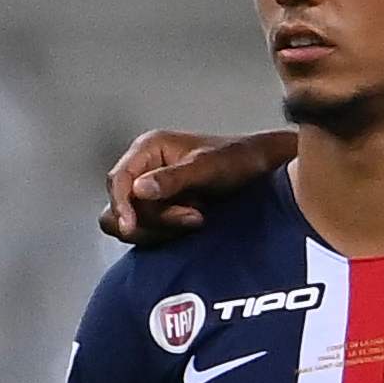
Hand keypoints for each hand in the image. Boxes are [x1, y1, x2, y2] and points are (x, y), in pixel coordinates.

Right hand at [104, 127, 294, 245]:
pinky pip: (150, 229)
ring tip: (199, 217)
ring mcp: (153, 191)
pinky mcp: (164, 210)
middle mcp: (145, 169)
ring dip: (162, 227)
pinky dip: (168, 232)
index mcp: (148, 149)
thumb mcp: (208, 166)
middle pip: (122, 204)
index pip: (118, 179)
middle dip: (153, 218)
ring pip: (134, 221)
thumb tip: (139, 190)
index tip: (131, 225)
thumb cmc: (240, 159)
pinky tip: (196, 224)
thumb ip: (174, 178)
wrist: (266, 170)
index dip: (120, 204)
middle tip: (194, 216)